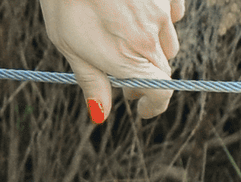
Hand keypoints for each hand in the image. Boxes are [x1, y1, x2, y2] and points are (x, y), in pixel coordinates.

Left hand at [39, 0, 185, 121]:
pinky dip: (160, 20)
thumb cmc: (67, 1)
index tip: (141, 109)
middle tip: (122, 79)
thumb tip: (101, 112)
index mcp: (128, 56)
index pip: (160, 91)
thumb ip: (91, 79)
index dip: (153, 105)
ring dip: (151, 49)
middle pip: (161, 67)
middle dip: (144, 78)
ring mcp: (163, 7)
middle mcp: (152, 34)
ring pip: (168, 40)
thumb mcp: (69, 45)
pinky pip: (173, 12)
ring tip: (127, 45)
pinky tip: (139, 16)